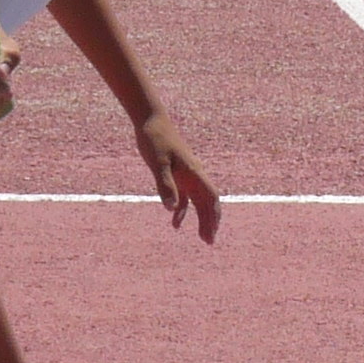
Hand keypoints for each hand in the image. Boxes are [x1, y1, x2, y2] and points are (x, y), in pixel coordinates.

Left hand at [135, 113, 221, 240]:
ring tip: (201, 237)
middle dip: (210, 223)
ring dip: (200, 218)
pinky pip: (184, 196)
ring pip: (198, 201)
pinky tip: (175, 223)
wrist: (150, 120)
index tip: (211, 234)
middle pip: (208, 203)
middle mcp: (194, 175)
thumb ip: (165, 185)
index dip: (213, 217)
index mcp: (194, 173)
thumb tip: (171, 210)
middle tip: (209, 242)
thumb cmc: (155, 139)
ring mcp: (186, 175)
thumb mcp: (158, 163)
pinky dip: (182, 210)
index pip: (211, 199)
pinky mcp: (176, 173)